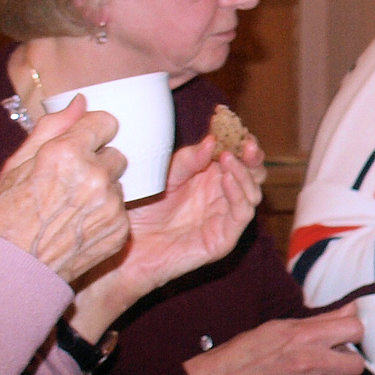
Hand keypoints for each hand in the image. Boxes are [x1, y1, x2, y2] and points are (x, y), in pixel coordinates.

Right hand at [0, 102, 128, 284]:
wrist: (12, 267)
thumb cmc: (6, 214)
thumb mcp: (16, 165)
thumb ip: (52, 128)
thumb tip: (81, 101)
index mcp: (66, 154)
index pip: (106, 123)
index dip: (93, 133)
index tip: (84, 143)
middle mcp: (94, 176)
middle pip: (117, 155)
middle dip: (98, 164)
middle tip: (70, 183)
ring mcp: (110, 205)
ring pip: (119, 184)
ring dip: (102, 190)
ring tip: (71, 207)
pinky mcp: (120, 229)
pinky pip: (121, 210)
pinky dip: (105, 215)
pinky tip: (78, 225)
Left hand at [69, 136, 262, 338]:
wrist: (121, 250)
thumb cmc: (137, 213)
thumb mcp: (161, 176)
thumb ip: (186, 160)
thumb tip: (212, 141)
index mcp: (208, 178)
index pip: (235, 156)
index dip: (238, 140)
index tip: (233, 124)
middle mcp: (220, 196)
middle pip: (252, 172)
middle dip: (252, 155)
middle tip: (245, 142)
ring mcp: (224, 218)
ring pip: (253, 191)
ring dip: (245, 172)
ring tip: (229, 159)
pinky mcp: (223, 238)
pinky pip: (242, 213)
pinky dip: (239, 193)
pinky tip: (227, 179)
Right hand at [184, 310, 365, 374]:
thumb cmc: (251, 348)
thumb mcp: (285, 324)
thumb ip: (323, 319)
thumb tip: (352, 310)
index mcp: (307, 337)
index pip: (356, 329)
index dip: (353, 329)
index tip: (345, 331)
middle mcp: (312, 363)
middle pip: (358, 362)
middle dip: (350, 355)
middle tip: (334, 351)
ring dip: (339, 373)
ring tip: (319, 365)